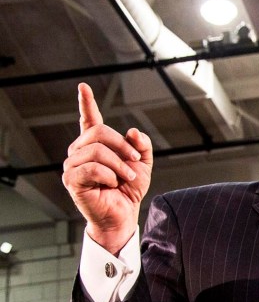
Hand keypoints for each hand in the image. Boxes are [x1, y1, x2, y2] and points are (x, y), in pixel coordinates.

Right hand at [63, 83, 152, 253]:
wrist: (124, 215)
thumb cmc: (129, 190)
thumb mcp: (143, 165)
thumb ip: (141, 145)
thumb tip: (133, 131)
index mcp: (96, 145)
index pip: (90, 120)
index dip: (86, 103)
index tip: (83, 87)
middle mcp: (80, 151)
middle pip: (99, 132)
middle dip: (122, 146)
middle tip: (134, 162)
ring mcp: (73, 164)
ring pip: (96, 150)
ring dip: (119, 164)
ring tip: (126, 178)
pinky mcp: (71, 179)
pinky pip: (91, 167)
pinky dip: (109, 175)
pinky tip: (112, 184)